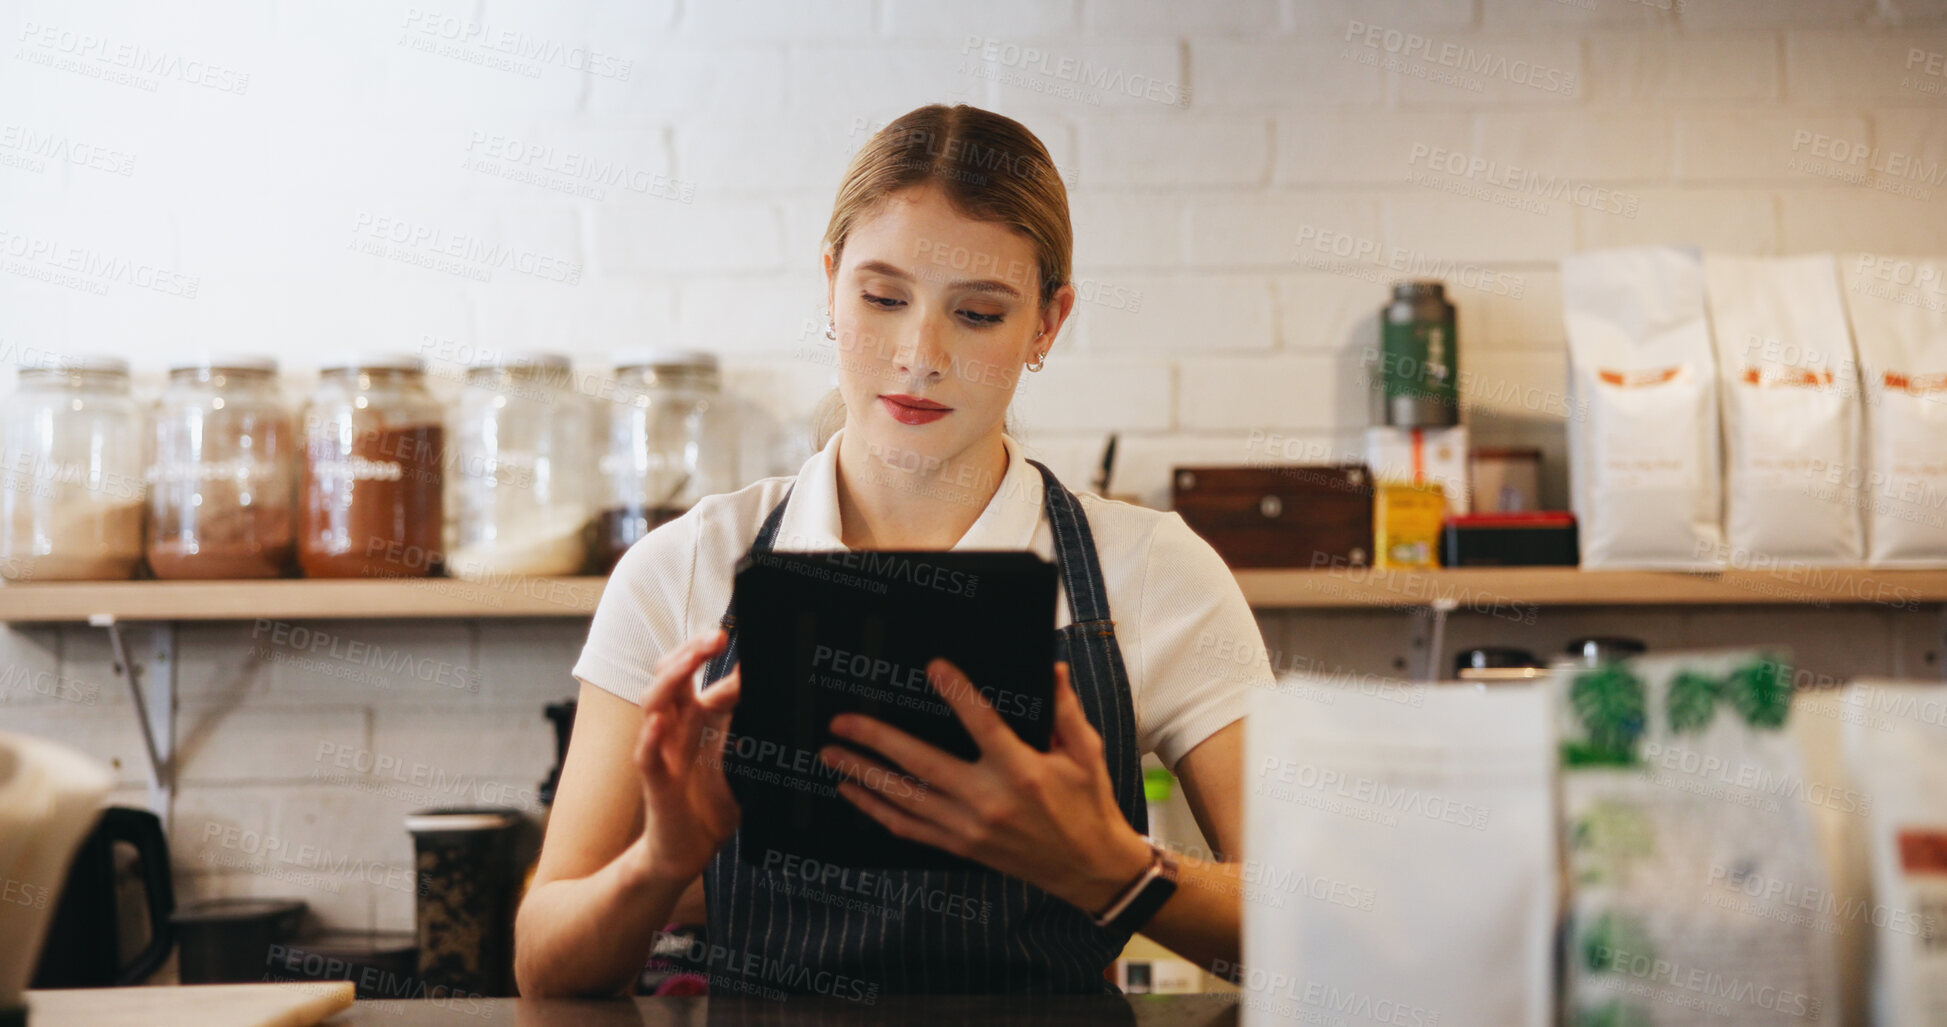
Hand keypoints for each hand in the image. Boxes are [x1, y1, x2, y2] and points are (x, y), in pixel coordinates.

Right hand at [629, 626, 741, 887]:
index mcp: (694, 718)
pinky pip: (646, 756)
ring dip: (673, 678)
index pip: (695, 672)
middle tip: (718, 635)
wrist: (689, 851)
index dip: (711, 652)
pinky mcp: (656, 783)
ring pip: (654, 704)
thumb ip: (756, 728)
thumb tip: (791, 700)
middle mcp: (674, 728)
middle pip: (671, 677)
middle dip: (691, 652)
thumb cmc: (715, 801)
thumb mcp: (743, 758)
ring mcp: (662, 752)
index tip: (741, 634)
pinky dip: (650, 738)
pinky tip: (658, 724)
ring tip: (692, 658)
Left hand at [819, 659, 1152, 913]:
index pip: (982, 723)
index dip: (957, 692)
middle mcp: (989, 800)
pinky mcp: (961, 846)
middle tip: (842, 720)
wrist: (1089, 868)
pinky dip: (877, 810)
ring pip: (904, 798)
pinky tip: (854, 793)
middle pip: (920, 763)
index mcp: (1022, 770)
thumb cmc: (1089, 804)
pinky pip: (909, 828)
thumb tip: (1052, 667)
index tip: (934, 667)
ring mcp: (970, 827)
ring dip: (863, 775)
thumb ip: (1064, 709)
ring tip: (832, 754)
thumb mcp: (1086, 752)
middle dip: (876, 739)